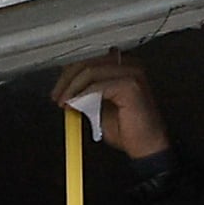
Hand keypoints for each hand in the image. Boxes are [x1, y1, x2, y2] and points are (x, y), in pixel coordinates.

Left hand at [52, 56, 170, 161]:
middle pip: (87, 62)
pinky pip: (97, 85)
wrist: (146, 145)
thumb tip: (66, 86)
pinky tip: (75, 105)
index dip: (69, 73)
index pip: (89, 59)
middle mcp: (129, 65)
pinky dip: (82, 95)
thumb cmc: (127, 127)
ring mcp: (132, 73)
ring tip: (64, 102)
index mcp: (122, 66)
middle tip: (57, 96)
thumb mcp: (98, 105)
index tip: (58, 89)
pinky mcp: (130, 85)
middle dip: (66, 80)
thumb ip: (86, 92)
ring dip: (72, 87)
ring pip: (90, 71)